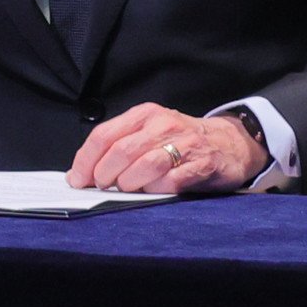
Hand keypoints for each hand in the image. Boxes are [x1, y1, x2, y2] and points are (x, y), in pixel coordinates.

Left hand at [70, 104, 265, 195]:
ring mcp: (184, 144)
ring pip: (144, 166)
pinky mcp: (201, 165)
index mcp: (144, 114)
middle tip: (103, 188)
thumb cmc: (180, 141)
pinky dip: (156, 190)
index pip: (103, 135)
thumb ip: (119, 145)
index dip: (85, 161)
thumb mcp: (149, 131)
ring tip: (128, 190)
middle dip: (104, 176)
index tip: (77, 179)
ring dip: (129, 184)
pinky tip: (154, 191)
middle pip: (120, 152)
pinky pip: (171, 182)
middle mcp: (162, 125)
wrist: (229, 142)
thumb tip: (81, 172)